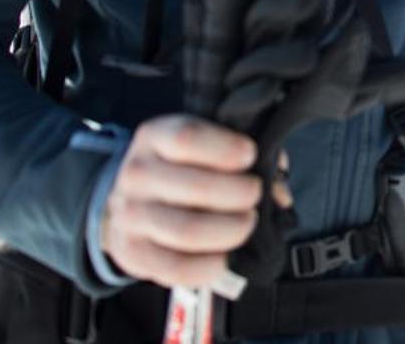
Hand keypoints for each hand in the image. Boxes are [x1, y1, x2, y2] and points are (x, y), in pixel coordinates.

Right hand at [98, 115, 263, 288]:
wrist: (125, 199)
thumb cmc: (182, 166)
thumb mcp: (205, 144)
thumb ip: (244, 156)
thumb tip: (279, 192)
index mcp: (156, 136)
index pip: (187, 139)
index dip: (226, 149)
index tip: (250, 155)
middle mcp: (137, 174)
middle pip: (196, 188)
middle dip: (241, 194)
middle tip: (255, 196)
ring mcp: (130, 216)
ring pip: (187, 230)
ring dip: (230, 230)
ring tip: (246, 224)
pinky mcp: (133, 254)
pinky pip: (175, 268)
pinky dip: (209, 266)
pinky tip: (226, 257)